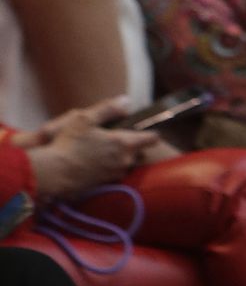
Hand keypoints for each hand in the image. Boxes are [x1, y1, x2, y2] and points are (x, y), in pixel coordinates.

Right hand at [21, 100, 158, 199]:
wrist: (55, 173)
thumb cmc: (69, 143)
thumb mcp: (85, 119)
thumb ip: (108, 109)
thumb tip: (126, 100)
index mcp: (124, 143)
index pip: (152, 139)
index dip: (150, 133)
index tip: (144, 130)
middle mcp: (125, 161)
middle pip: (139, 152)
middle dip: (133, 146)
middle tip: (115, 139)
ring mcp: (116, 174)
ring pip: (127, 164)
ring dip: (120, 158)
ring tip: (103, 152)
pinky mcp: (106, 185)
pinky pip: (115, 174)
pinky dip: (110, 168)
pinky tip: (95, 163)